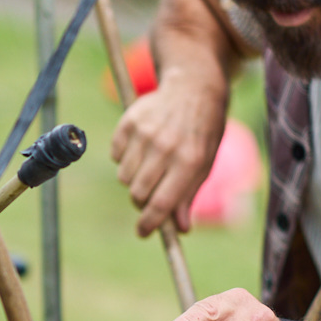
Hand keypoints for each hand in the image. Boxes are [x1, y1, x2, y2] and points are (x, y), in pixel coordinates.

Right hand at [111, 85, 214, 237]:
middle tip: (149, 196)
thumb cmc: (202, 132)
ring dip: (133, 178)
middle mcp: (166, 147)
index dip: (150, 223)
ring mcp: (145, 133)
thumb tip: (180, 229)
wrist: (192, 88)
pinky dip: (124, 157)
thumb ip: (189, 195)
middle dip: (141, 201)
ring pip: (124, 177)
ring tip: (149, 165)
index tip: (143, 233)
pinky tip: (141, 146)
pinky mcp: (129, 122)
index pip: (162, 203)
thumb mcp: (204, 163)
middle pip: (138, 193)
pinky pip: (116, 155)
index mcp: (189, 161)